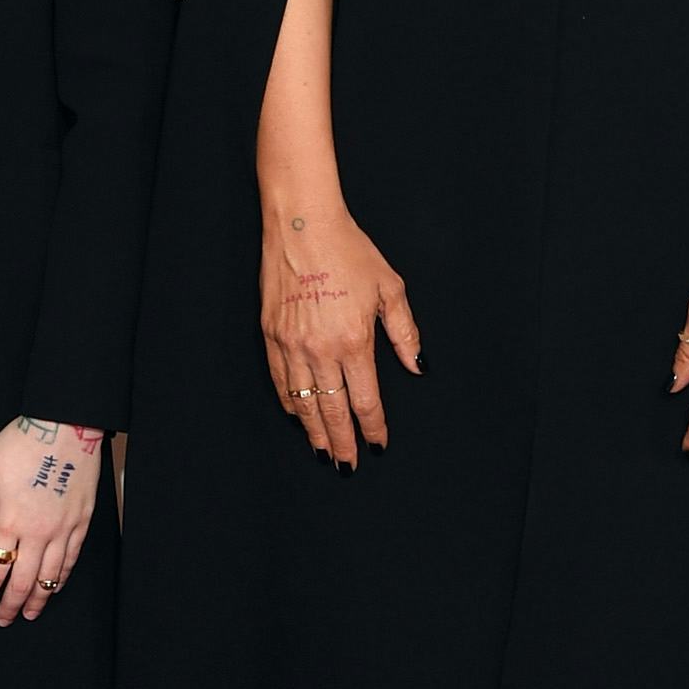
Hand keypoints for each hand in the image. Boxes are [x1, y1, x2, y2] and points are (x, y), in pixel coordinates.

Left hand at [0, 414, 104, 624]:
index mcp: (9, 520)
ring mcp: (63, 529)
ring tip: (29, 614)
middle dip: (10, 605)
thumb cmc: (24, 442)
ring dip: (38, 600)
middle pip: (23, 582)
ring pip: (49, 577)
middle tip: (3, 619)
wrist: (67, 424)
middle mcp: (38, 532)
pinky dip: (61, 578)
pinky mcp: (82, 522)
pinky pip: (71, 560)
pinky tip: (55, 587)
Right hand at [260, 205, 421, 465]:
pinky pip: (279, 380)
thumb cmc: (349, 250)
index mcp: (354, 340)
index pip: (365, 400)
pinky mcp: (270, 334)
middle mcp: (321, 349)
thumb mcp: (389, 287)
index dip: (373, 427)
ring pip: (303, 402)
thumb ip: (405, 332)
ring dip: (314, 431)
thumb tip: (417, 366)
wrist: (302, 223)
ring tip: (323, 451)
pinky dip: (289, 403)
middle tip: (348, 465)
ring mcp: (291, 344)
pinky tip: (297, 416)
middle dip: (343, 442)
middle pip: (333, 411)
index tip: (378, 444)